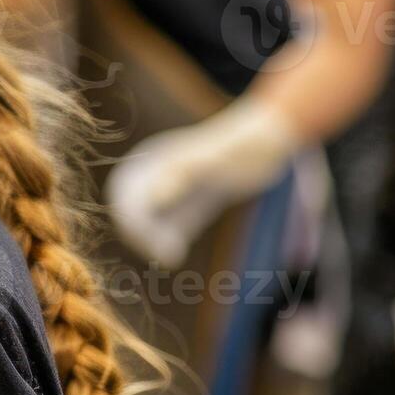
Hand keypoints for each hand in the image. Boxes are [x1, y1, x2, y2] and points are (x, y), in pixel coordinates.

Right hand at [106, 99, 300, 267]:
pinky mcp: (193, 203)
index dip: (129, 217)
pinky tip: (177, 253)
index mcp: (155, 159)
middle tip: (160, 252)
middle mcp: (159, 174)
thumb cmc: (242, 143)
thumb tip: (154, 198)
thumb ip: (181, 174)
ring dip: (151, 240)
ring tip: (170, 256)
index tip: (148, 239)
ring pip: (148, 220)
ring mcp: (176, 189)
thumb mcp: (212, 159)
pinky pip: (170, 225)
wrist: (269, 138)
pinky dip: (168, 241)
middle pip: (130, 207)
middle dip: (137, 233)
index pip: (125, 192)